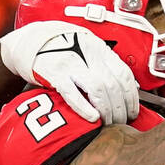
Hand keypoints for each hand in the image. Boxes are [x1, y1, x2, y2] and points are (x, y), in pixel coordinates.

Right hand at [0, 20, 139, 124]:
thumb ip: (106, 66)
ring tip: (107, 124)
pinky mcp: (54, 73)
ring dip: (107, 111)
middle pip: (114, 85)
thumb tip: (129, 88)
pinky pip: (72, 93)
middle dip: (121, 109)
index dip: (132, 97)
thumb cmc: (62, 48)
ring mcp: (72, 64)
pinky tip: (92, 118)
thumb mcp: (88, 50)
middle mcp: (88, 55)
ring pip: (99, 89)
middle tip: (121, 123)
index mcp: (100, 50)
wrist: (31, 40)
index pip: (124, 75)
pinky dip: (84, 107)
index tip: (133, 112)